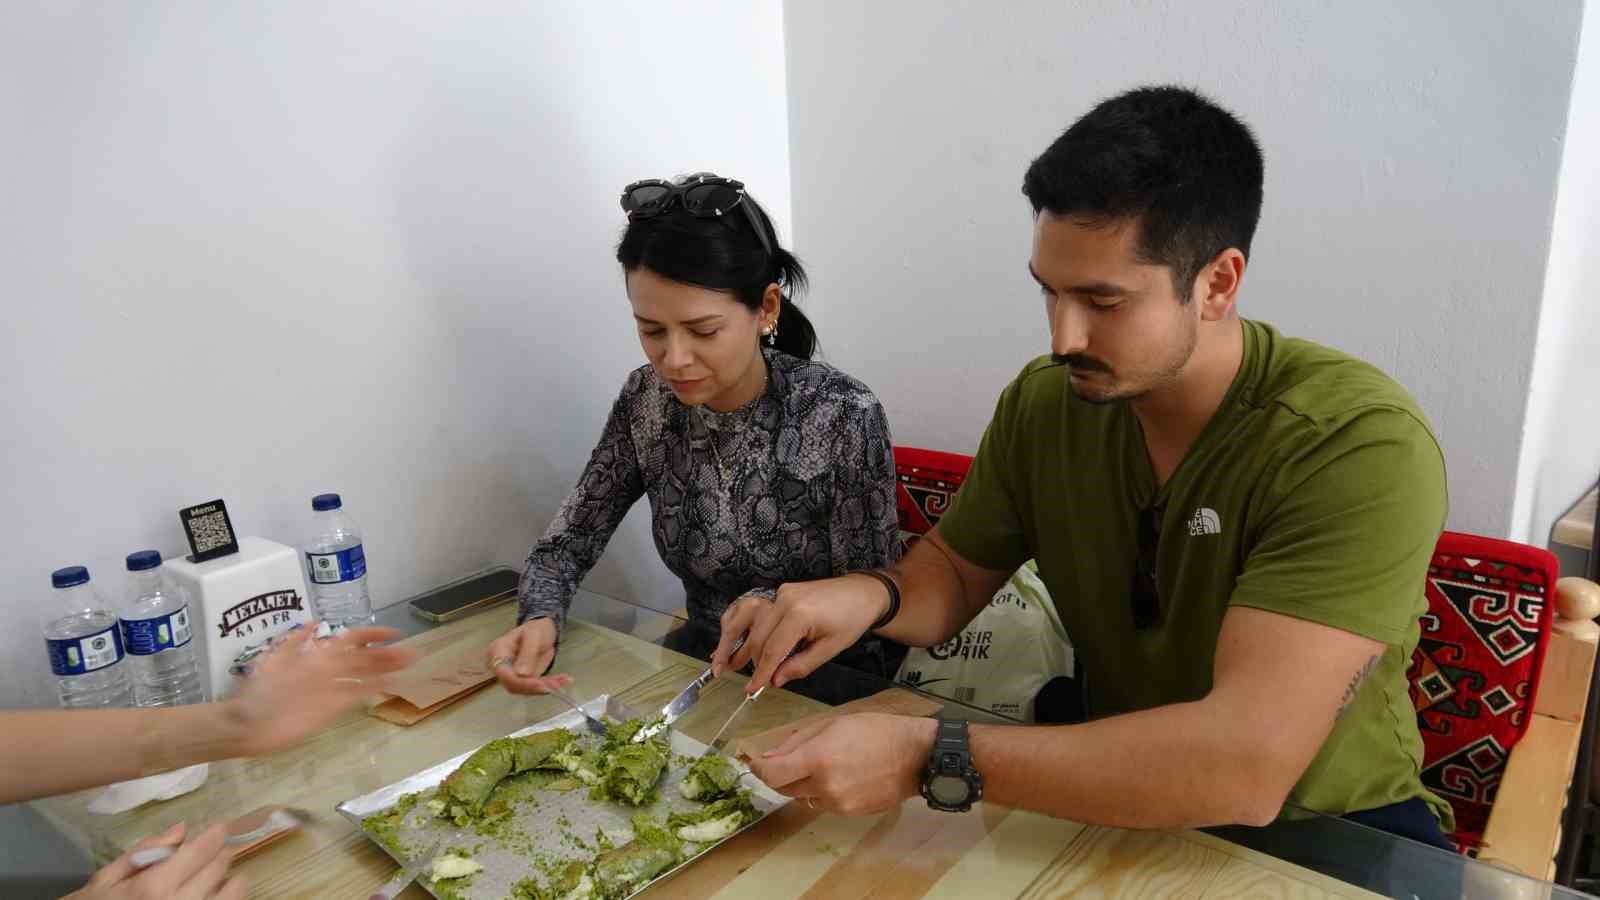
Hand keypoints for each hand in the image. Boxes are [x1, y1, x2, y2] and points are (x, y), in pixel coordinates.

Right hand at [64, 822, 244, 899]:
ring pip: (232, 894)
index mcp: (154, 886)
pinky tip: (213, 894)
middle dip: (221, 852)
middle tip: (220, 846)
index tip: (222, 825)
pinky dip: (225, 898)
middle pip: (218, 868)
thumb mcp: (105, 879)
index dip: (217, 834)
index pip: (201, 851)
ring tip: (220, 875)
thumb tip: (181, 829)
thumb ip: (144, 852)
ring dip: (231, 879)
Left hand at [224, 624, 416, 756]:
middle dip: (387, 654)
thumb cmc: (259, 692)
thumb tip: (313, 623)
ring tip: (409, 663)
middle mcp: (329, 670)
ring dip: (387, 668)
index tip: (394, 633)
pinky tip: (389, 683)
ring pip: (365, 674)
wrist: (249, 724)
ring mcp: (333, 689)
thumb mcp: (274, 661)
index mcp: (317, 656)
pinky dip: (374, 688)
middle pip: (363, 658)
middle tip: (412, 653)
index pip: (351, 640)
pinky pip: (358, 694)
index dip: (373, 635)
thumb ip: (294, 643)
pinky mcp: (333, 708)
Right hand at [486, 618, 571, 694]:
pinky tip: (564, 680)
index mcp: (498, 652)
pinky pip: (536, 686)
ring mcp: (513, 674)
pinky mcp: (525, 679)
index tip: (539, 685)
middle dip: (535, 687)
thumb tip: (521, 674)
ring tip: (564, 680)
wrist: (543, 630)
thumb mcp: (533, 635)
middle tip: (555, 684)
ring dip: (546, 687)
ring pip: (526, 689)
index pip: (503, 673)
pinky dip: (550, 685)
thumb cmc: (536, 628)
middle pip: (513, 684)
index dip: (519, 682)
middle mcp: (502, 666)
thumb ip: (527, 654)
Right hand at [711, 576, 887, 691]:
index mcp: (799, 614)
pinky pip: (758, 610)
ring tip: (727, 662)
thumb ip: (801, 665)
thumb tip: (775, 680)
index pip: (773, 649)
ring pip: (751, 621)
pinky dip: (746, 625)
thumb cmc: (851, 621)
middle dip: (752, 662)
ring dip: (739, 643)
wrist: (862, 592)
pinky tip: (736, 638)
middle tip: (748, 682)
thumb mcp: (830, 649)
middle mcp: (784, 600)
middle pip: (759, 637)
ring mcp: (781, 592)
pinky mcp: (781, 591)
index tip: (752, 690)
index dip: (761, 673)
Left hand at [746, 713, 935, 815]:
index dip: (758, 770)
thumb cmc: (876, 731)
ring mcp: (837, 803)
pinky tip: (840, 776)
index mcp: (818, 757)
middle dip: (780, 775)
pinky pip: (823, 804)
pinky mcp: (848, 813)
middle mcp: (824, 785)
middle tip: (787, 761)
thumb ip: (796, 741)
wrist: (915, 757)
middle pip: (784, 788)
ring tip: (824, 764)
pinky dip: (822, 792)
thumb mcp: (833, 723)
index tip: (755, 763)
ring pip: (803, 797)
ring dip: (802, 784)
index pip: (772, 774)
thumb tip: (768, 757)